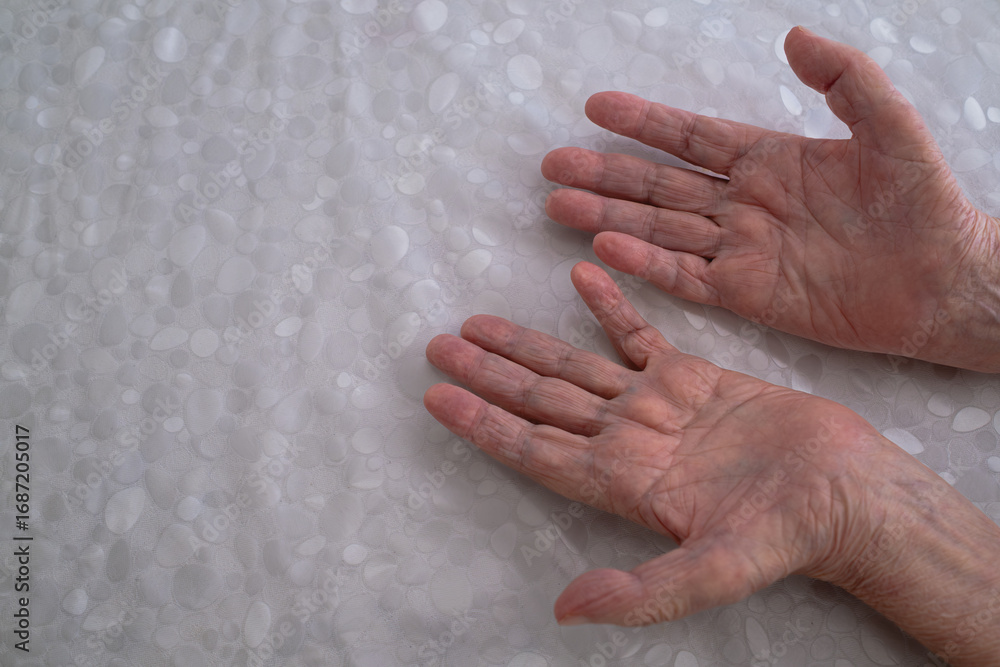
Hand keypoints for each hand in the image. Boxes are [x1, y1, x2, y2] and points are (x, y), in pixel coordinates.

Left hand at [424, 262, 897, 625]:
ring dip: (526, 342)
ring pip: (575, 366)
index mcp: (619, 481)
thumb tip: (566, 612)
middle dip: (488, 375)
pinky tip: (580, 276)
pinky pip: (638, 335)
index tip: (436, 397)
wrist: (846, 496)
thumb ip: (641, 592)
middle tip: (437, 346)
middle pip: (540, 401)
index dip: (483, 425)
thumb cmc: (785, 537)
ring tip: (478, 320)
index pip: (534, 449)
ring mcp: (655, 405)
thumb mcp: (713, 572)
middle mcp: (626, 440)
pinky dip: (608, 307)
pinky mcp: (692, 377)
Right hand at [541, 27, 999, 371]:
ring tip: (559, 204)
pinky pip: (685, 276)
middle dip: (606, 171)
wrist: (943, 282)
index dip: (644, 121)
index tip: (596, 107)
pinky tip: (606, 248)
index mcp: (768, 160)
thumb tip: (793, 38)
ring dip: (609, 215)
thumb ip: (845, 81)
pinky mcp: (745, 294)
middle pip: (660, 184)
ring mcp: (740, 249)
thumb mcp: (891, 127)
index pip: (692, 136)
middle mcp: (742, 203)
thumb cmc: (922, 202)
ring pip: (659, 228)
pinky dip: (645, 263)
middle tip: (553, 163)